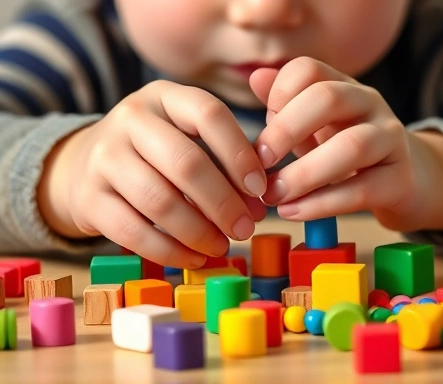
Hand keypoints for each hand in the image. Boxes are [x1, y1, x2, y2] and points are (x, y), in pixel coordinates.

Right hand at [37, 81, 266, 267]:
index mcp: (163, 96)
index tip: (260, 190)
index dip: (240, 155)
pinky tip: (194, 257)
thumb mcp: (185, 136)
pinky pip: (134, 232)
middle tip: (245, 228)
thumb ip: (223, 159)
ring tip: (222, 245)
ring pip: (160, 201)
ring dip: (200, 231)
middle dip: (224, 203)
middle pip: (186, 163)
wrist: (86, 164)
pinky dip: (171, 251)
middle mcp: (130, 119)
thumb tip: (257, 202)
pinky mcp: (88, 199)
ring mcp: (104, 158)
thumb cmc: (154, 152)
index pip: (209, 115)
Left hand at [250, 57, 442, 231]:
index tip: (262, 132)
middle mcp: (369, 103)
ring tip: (273, 195)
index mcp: (342, 86)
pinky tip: (294, 211)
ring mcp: (390, 139)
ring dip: (303, 174)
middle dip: (285, 131)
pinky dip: (322, 204)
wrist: (406, 181)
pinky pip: (362, 190)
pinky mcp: (400, 180)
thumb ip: (285, 105)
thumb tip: (255, 78)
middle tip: (260, 163)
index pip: (307, 70)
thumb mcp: (313, 127)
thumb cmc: (346, 153)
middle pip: (328, 98)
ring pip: (351, 147)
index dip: (277, 96)